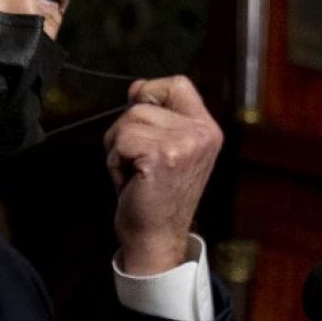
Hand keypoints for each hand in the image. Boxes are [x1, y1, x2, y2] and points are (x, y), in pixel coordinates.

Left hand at [103, 76, 222, 274]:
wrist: (156, 237)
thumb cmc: (154, 193)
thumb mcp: (163, 147)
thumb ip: (156, 116)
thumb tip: (136, 87)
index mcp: (206, 129)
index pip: (177, 83)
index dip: (151, 93)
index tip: (141, 124)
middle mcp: (202, 133)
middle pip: (141, 103)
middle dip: (125, 131)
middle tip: (137, 162)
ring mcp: (185, 144)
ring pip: (128, 120)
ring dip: (118, 149)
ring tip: (135, 173)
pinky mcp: (163, 156)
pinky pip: (121, 141)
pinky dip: (115, 162)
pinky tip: (130, 181)